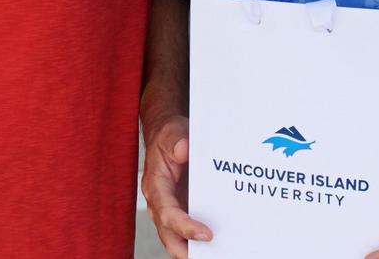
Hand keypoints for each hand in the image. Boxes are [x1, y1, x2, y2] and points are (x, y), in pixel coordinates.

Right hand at [142, 114, 211, 258]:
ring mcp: (173, 207)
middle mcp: (162, 202)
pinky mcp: (185, 207)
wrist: (170, 135)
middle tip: (209, 257)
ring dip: (194, 248)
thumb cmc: (170, 135)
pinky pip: (189, 228)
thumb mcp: (172, 132)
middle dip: (185, 250)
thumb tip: (184, 150)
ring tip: (219, 253)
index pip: (167, 213)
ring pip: (178, 236)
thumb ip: (176, 140)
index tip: (206, 234)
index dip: (185, 227)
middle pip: (169, 234)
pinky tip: (222, 240)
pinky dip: (200, 237)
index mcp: (156, 186)